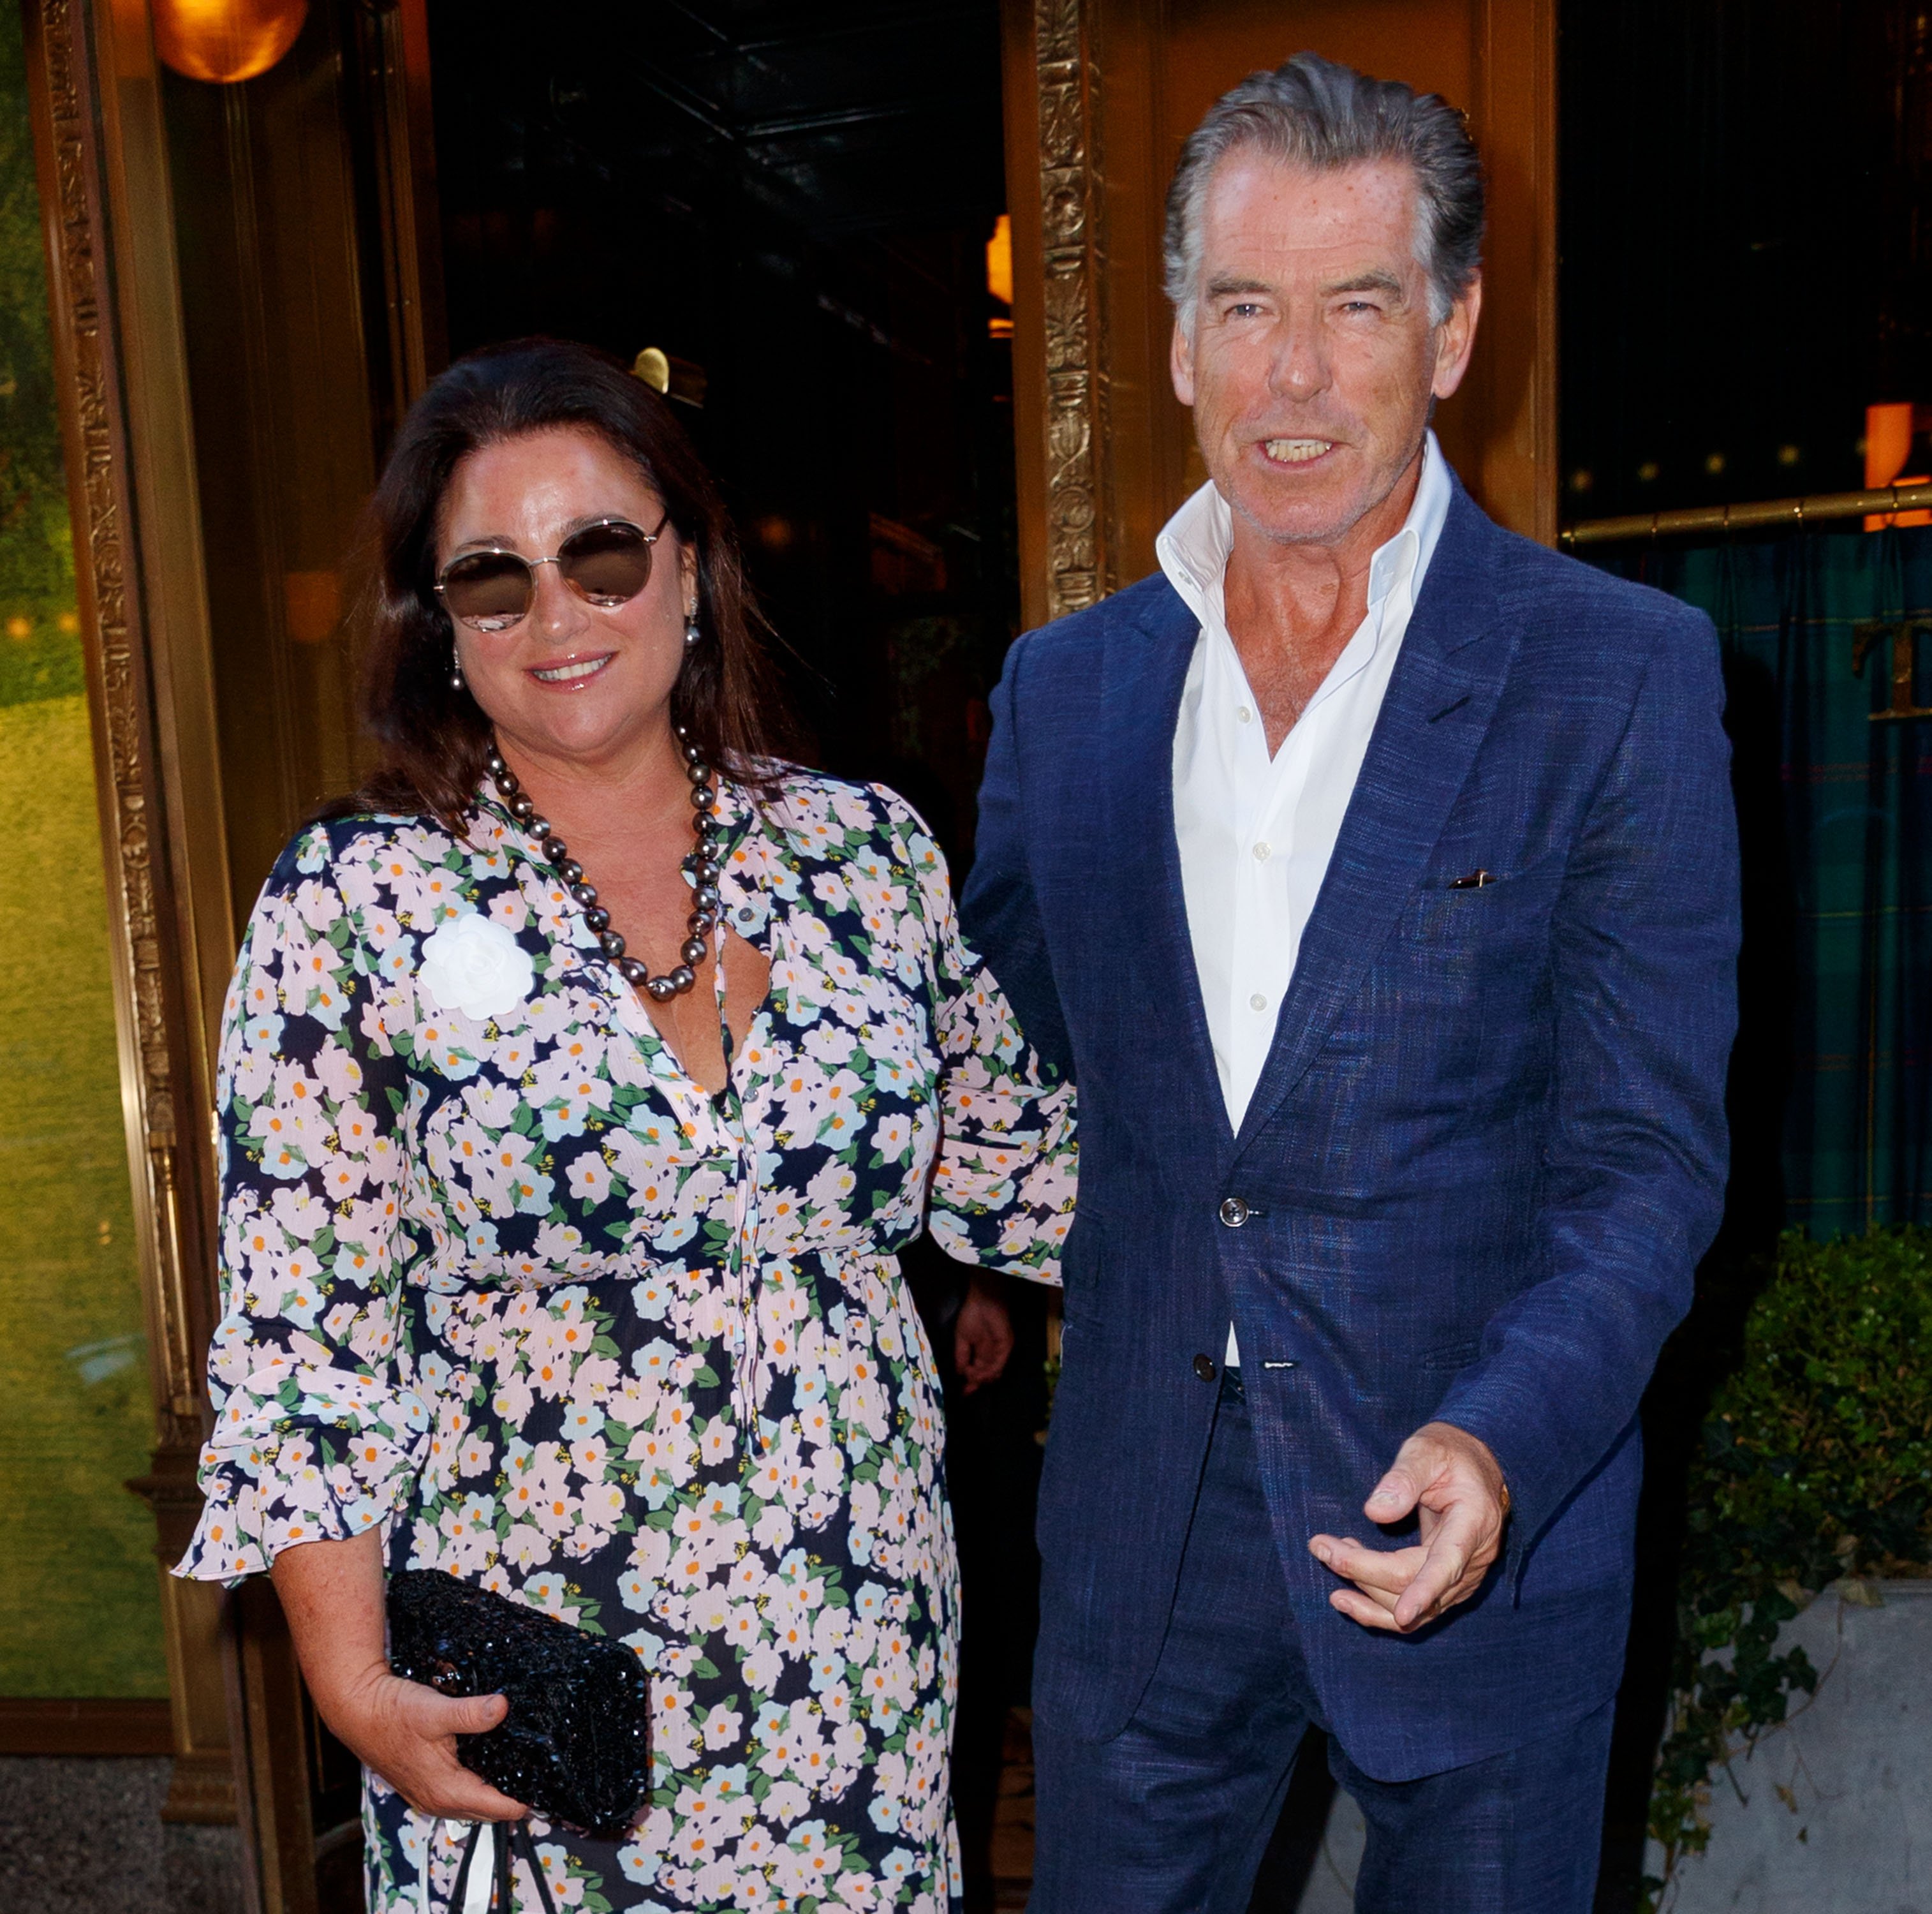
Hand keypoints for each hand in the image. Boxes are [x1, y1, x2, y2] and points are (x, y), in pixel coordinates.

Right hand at [319, 1664, 527, 1821]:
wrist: (357, 1711)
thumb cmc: (392, 1713)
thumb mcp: (436, 1710)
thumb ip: (472, 1713)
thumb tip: (503, 1707)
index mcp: (446, 1791)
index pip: (500, 1808)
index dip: (527, 1798)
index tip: (550, 1781)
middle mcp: (439, 1800)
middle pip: (490, 1808)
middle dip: (514, 1794)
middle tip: (540, 1768)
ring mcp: (429, 1794)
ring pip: (474, 1801)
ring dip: (495, 1788)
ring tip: (521, 1763)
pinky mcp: (423, 1782)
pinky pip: (460, 1791)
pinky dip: (477, 1781)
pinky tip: (488, 1757)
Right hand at [953, 1274, 1013, 1393]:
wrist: (982, 1301)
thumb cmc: (970, 1316)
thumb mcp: (960, 1339)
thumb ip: (960, 1356)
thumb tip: (959, 1373)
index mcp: (979, 1353)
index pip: (975, 1372)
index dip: (969, 1383)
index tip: (962, 1393)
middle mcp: (990, 1355)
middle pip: (985, 1375)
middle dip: (976, 1384)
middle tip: (967, 1390)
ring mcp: (999, 1351)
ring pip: (992, 1372)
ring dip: (982, 1378)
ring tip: (972, 1378)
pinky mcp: (1006, 1346)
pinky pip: (1000, 1363)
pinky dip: (990, 1370)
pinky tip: (980, 1372)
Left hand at [1308, 1421, 1508, 1633]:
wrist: (1473, 1465)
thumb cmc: (1448, 1452)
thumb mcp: (1426, 1451)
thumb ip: (1403, 1478)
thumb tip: (1374, 1512)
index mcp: (1474, 1522)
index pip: (1449, 1565)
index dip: (1425, 1591)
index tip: (1403, 1614)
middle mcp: (1474, 1557)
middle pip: (1416, 1582)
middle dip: (1364, 1571)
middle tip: (1321, 1546)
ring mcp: (1464, 1576)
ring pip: (1417, 1610)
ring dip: (1368, 1595)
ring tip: (1329, 1561)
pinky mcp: (1448, 1584)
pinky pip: (1417, 1608)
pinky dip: (1380, 1606)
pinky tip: (1348, 1594)